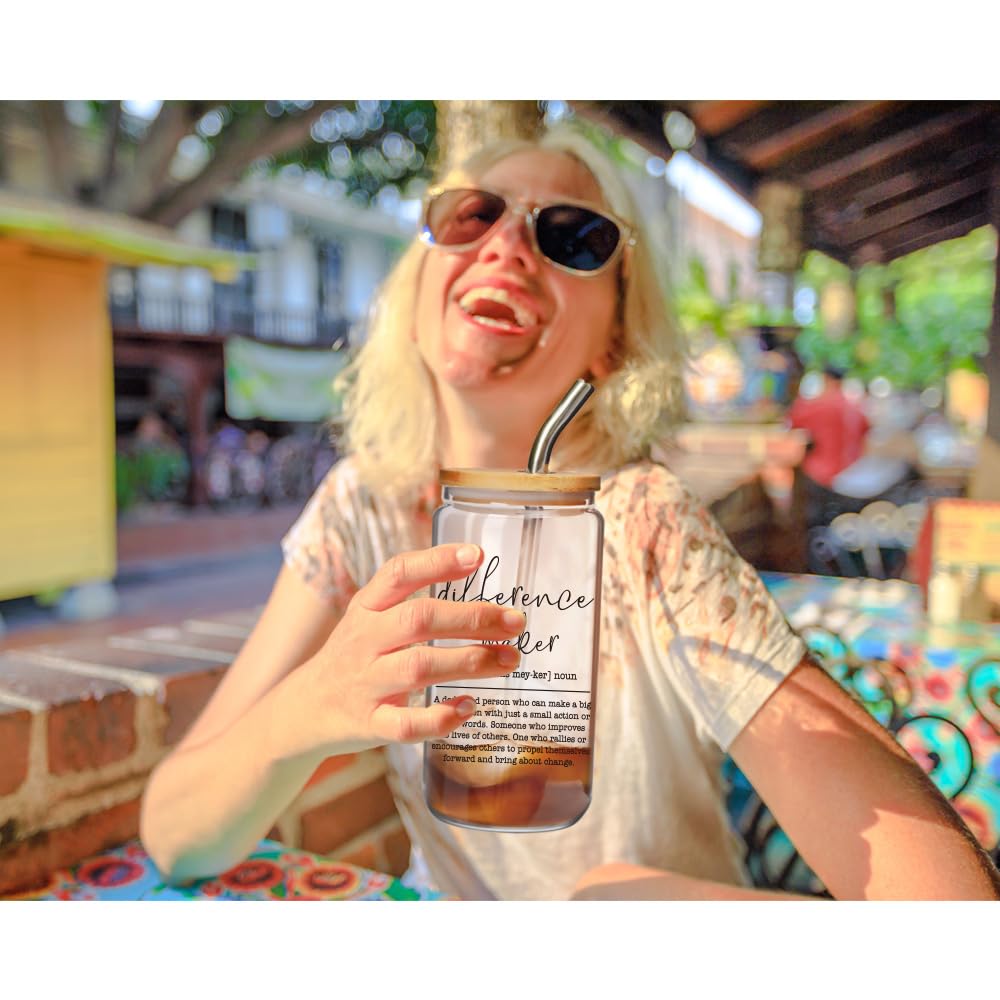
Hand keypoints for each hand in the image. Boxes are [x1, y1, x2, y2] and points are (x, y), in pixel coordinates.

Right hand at [293, 542, 523, 754]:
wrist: (304, 708)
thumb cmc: (356, 655)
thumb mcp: (370, 616)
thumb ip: (412, 598)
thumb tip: (477, 574)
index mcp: (367, 607)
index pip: (398, 573)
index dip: (436, 561)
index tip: (477, 555)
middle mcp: (364, 640)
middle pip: (418, 619)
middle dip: (472, 618)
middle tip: (515, 622)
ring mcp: (365, 683)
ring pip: (418, 668)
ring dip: (469, 662)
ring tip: (509, 659)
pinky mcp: (369, 723)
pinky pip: (406, 724)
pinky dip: (441, 717)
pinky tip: (469, 707)